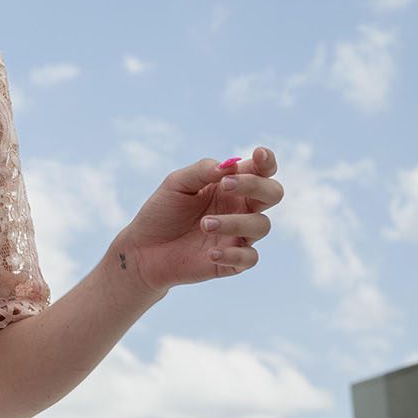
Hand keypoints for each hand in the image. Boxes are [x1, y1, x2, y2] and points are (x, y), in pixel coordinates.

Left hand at [118, 147, 282, 293]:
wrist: (145, 248)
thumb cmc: (163, 211)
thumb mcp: (176, 184)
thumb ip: (202, 170)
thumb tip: (230, 165)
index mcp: (230, 185)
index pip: (261, 171)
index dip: (267, 161)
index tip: (259, 155)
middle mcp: (240, 208)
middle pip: (273, 193)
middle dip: (255, 186)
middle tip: (226, 185)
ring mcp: (239, 235)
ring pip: (262, 225)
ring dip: (235, 221)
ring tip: (203, 224)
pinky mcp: (234, 262)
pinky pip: (250, 257)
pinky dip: (233, 254)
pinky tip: (210, 253)